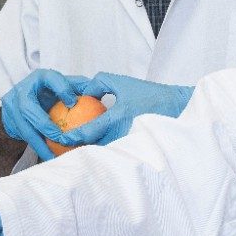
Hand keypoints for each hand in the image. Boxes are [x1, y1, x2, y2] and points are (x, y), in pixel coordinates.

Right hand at [1, 69, 92, 161]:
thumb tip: (98, 93)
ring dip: (39, 142)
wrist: (24, 99)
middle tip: (59, 137)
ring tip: (53, 156)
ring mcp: (11, 105)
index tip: (72, 102)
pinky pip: (23, 136)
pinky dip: (37, 147)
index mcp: (39, 78)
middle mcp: (22, 89)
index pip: (50, 79)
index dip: (61, 89)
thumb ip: (79, 87)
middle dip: (44, 124)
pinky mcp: (8, 119)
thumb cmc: (51, 92)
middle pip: (28, 107)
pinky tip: (49, 157)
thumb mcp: (64, 86)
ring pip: (23, 126)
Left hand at [62, 71, 193, 145]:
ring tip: (75, 153)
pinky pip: (113, 152)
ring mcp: (127, 144)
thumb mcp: (122, 82)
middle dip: (76, 150)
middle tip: (62, 149)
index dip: (71, 138)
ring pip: (102, 152)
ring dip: (90, 152)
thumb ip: (99, 84)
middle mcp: (121, 134)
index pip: (87, 133)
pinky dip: (103, 151)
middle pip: (91, 148)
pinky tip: (95, 151)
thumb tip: (82, 93)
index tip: (60, 139)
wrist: (176, 109)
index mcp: (117, 118)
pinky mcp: (133, 149)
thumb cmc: (149, 95)